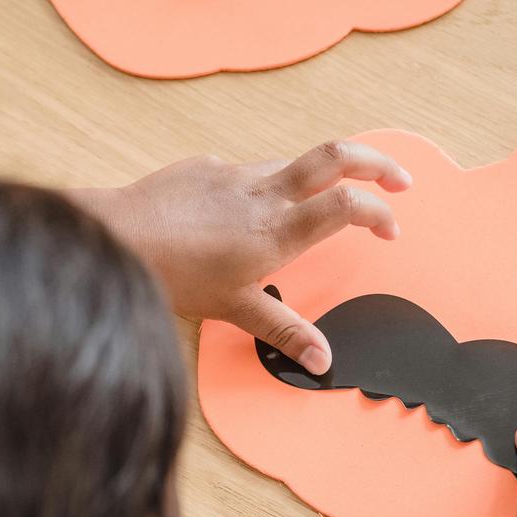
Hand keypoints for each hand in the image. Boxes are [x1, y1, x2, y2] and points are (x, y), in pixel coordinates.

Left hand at [70, 141, 410, 374]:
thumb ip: (285, 332)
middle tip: (399, 179)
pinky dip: (263, 187)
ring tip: (324, 201)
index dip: (378, 212)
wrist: (116, 236)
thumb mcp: (235, 310)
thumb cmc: (172, 275)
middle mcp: (262, 194)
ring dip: (320, 176)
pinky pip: (247, 172)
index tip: (390, 229)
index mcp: (276, 231)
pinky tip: (243, 214)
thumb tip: (323, 361)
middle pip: (336, 156)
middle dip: (377, 162)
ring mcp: (234, 174)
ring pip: (293, 162)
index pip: (347, 205)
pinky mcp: (207, 167)